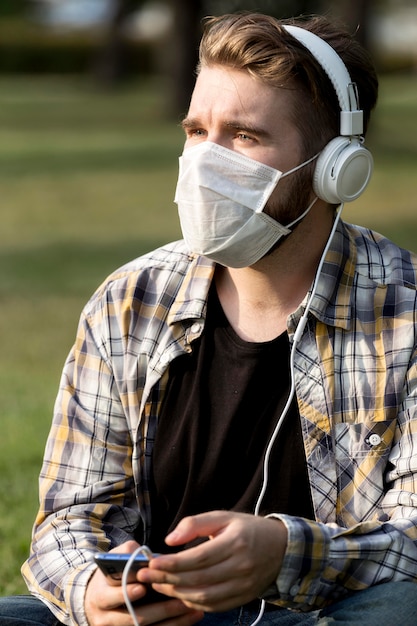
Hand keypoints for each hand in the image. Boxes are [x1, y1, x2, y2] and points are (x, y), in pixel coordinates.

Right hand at [85, 540, 203, 624]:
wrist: (100, 598)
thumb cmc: (113, 574)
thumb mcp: (114, 560)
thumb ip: (129, 554)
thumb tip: (148, 556)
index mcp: (101, 594)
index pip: (111, 595)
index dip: (127, 592)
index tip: (143, 588)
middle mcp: (107, 617)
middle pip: (133, 616)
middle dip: (160, 609)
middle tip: (182, 600)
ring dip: (173, 621)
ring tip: (193, 610)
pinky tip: (188, 619)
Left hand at [137, 511, 286, 612]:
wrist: (282, 549)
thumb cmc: (248, 529)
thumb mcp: (224, 517)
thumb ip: (196, 523)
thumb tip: (169, 539)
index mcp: (235, 543)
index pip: (198, 558)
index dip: (172, 563)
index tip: (151, 563)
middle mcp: (240, 567)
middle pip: (198, 580)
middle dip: (168, 580)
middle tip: (145, 576)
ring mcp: (243, 586)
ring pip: (204, 597)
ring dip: (177, 594)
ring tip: (159, 585)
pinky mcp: (243, 598)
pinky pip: (214, 607)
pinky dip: (194, 603)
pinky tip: (180, 595)